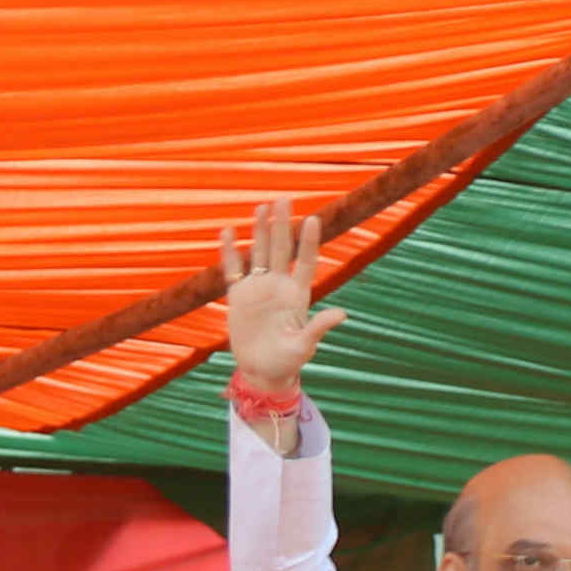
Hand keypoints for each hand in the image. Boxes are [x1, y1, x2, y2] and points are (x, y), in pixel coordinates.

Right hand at [215, 198, 347, 397]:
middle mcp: (278, 286)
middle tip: (284, 199)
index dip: (309, 242)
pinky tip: (228, 232)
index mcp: (297, 295)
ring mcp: (258, 289)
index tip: (313, 219)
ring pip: (259, 253)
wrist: (262, 371)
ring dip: (259, 231)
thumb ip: (319, 327)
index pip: (306, 262)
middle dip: (282, 225)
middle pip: (281, 249)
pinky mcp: (238, 296)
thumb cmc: (288, 361)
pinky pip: (233, 268)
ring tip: (260, 207)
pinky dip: (229, 251)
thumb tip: (343, 314)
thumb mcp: (305, 346)